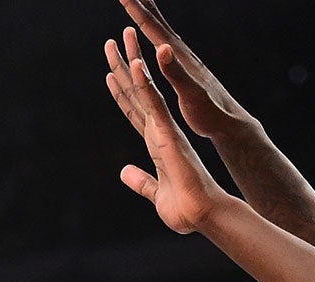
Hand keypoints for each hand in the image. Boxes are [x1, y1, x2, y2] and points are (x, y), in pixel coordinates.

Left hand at [105, 43, 231, 233]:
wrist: (203, 214)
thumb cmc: (185, 209)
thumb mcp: (155, 193)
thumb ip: (141, 181)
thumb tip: (124, 173)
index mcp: (156, 143)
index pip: (133, 111)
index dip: (121, 91)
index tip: (111, 71)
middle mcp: (159, 131)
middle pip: (135, 91)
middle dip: (123, 64)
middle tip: (113, 40)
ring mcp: (164, 130)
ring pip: (144, 88)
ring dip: (132, 60)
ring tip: (124, 35)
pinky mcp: (170, 134)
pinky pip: (154, 104)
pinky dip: (144, 85)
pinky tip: (136, 64)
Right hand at [116, 4, 256, 142]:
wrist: (230, 123)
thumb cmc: (210, 113)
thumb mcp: (191, 95)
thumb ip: (176, 72)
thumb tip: (162, 48)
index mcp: (179, 57)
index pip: (153, 28)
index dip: (136, 10)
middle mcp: (182, 53)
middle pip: (157, 22)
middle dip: (141, 4)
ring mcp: (185, 60)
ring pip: (162, 31)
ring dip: (149, 15)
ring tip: (140, 2)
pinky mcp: (187, 69)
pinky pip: (167, 45)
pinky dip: (158, 37)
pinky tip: (157, 40)